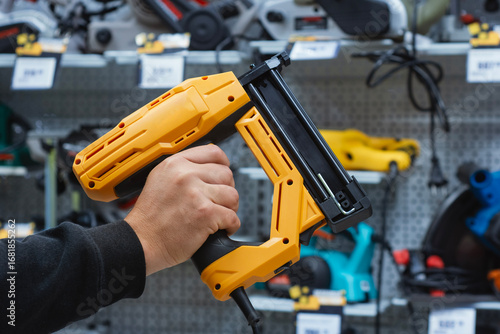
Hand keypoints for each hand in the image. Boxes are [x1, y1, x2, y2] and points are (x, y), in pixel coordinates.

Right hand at [125, 145, 239, 275]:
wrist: (140, 242)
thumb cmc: (149, 219)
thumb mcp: (160, 181)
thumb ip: (183, 171)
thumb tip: (209, 169)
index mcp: (175, 164)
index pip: (213, 152)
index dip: (224, 165)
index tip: (223, 176)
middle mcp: (185, 175)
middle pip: (226, 174)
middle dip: (226, 190)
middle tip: (218, 203)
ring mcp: (196, 194)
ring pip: (232, 195)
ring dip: (230, 208)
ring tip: (219, 217)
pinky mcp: (205, 214)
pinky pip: (233, 217)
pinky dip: (231, 225)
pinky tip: (222, 229)